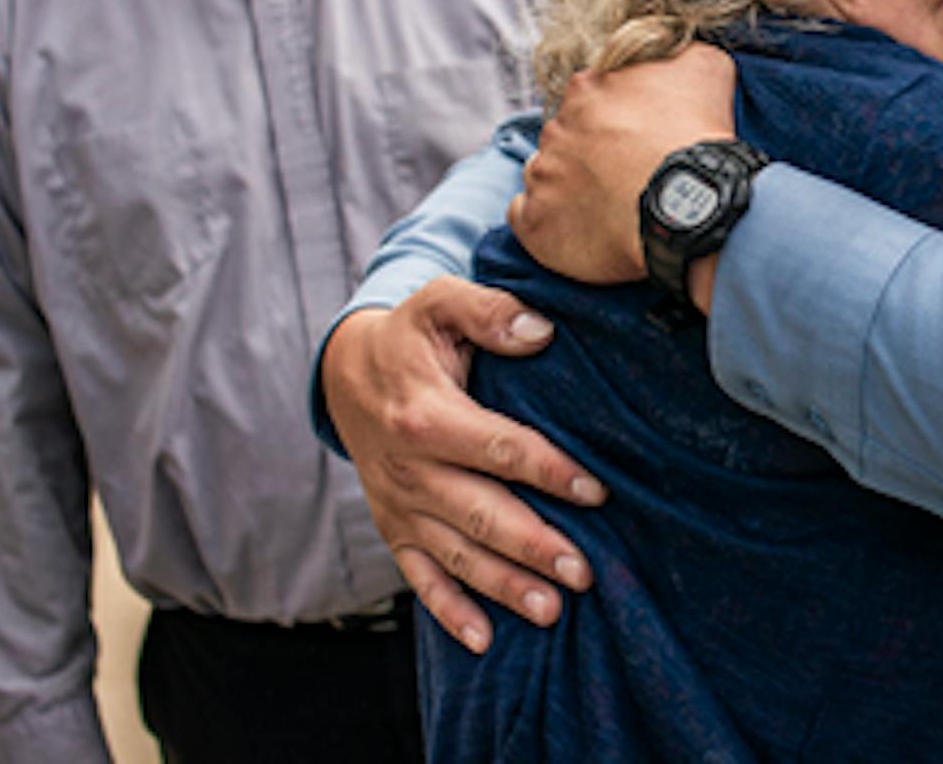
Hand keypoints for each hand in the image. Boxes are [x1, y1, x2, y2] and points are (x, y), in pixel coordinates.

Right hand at [321, 275, 606, 651]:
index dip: (548, 470)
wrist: (345, 372)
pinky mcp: (394, 528)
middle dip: (534, 546)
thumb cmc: (410, 336)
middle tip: (583, 572)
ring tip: (552, 611)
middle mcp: (409, 469)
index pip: (498, 448)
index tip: (596, 491)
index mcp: (426, 416)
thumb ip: (489, 310)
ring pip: (457, 554)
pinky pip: (418, 577)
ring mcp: (400, 505)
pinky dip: (448, 611)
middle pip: (481, 513)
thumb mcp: (439, 303)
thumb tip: (540, 330)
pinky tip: (483, 639)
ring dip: (503, 586)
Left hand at [510, 45, 739, 282]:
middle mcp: (555, 126)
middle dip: (592, 152)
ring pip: (547, 174)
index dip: (615, 119)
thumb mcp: (706, 69)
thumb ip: (680, 55)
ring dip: (571, 185)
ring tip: (609, 206)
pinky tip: (579, 228)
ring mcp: (541, 173)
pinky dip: (549, 220)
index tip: (638, 138)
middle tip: (627, 174)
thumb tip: (675, 56)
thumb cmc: (696, 138)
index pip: (590, 97)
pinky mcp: (535, 220)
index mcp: (586, 88)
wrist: (687, 206)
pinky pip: (527, 216)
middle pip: (567, 136)